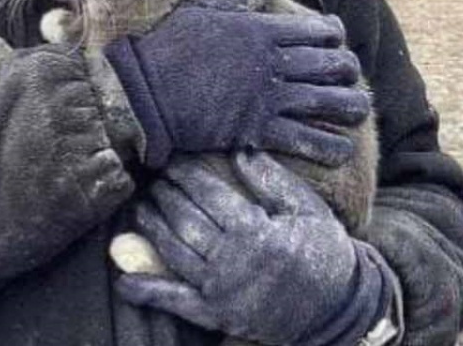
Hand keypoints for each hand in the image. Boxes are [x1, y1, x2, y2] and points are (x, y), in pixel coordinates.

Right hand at [103, 0, 370, 167]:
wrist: (145, 92)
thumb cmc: (171, 46)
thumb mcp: (206, 8)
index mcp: (261, 30)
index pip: (318, 30)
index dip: (335, 36)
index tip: (336, 41)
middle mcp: (272, 62)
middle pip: (331, 64)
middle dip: (348, 71)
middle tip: (349, 77)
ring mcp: (267, 97)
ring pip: (328, 101)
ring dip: (351, 106)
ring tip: (357, 110)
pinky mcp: (258, 129)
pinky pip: (307, 139)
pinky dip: (330, 146)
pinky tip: (341, 148)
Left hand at [116, 153, 395, 345]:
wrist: (338, 307)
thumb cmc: (324, 250)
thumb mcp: (307, 209)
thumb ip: (272, 179)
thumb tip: (240, 149)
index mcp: (256, 231)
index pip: (207, 194)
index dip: (185, 174)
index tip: (171, 158)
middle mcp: (232, 261)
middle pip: (185, 219)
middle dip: (165, 194)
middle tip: (153, 177)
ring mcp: (220, 290)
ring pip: (173, 251)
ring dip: (152, 227)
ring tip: (141, 206)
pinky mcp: (214, 313)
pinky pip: (174, 301)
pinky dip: (146, 291)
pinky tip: (124, 279)